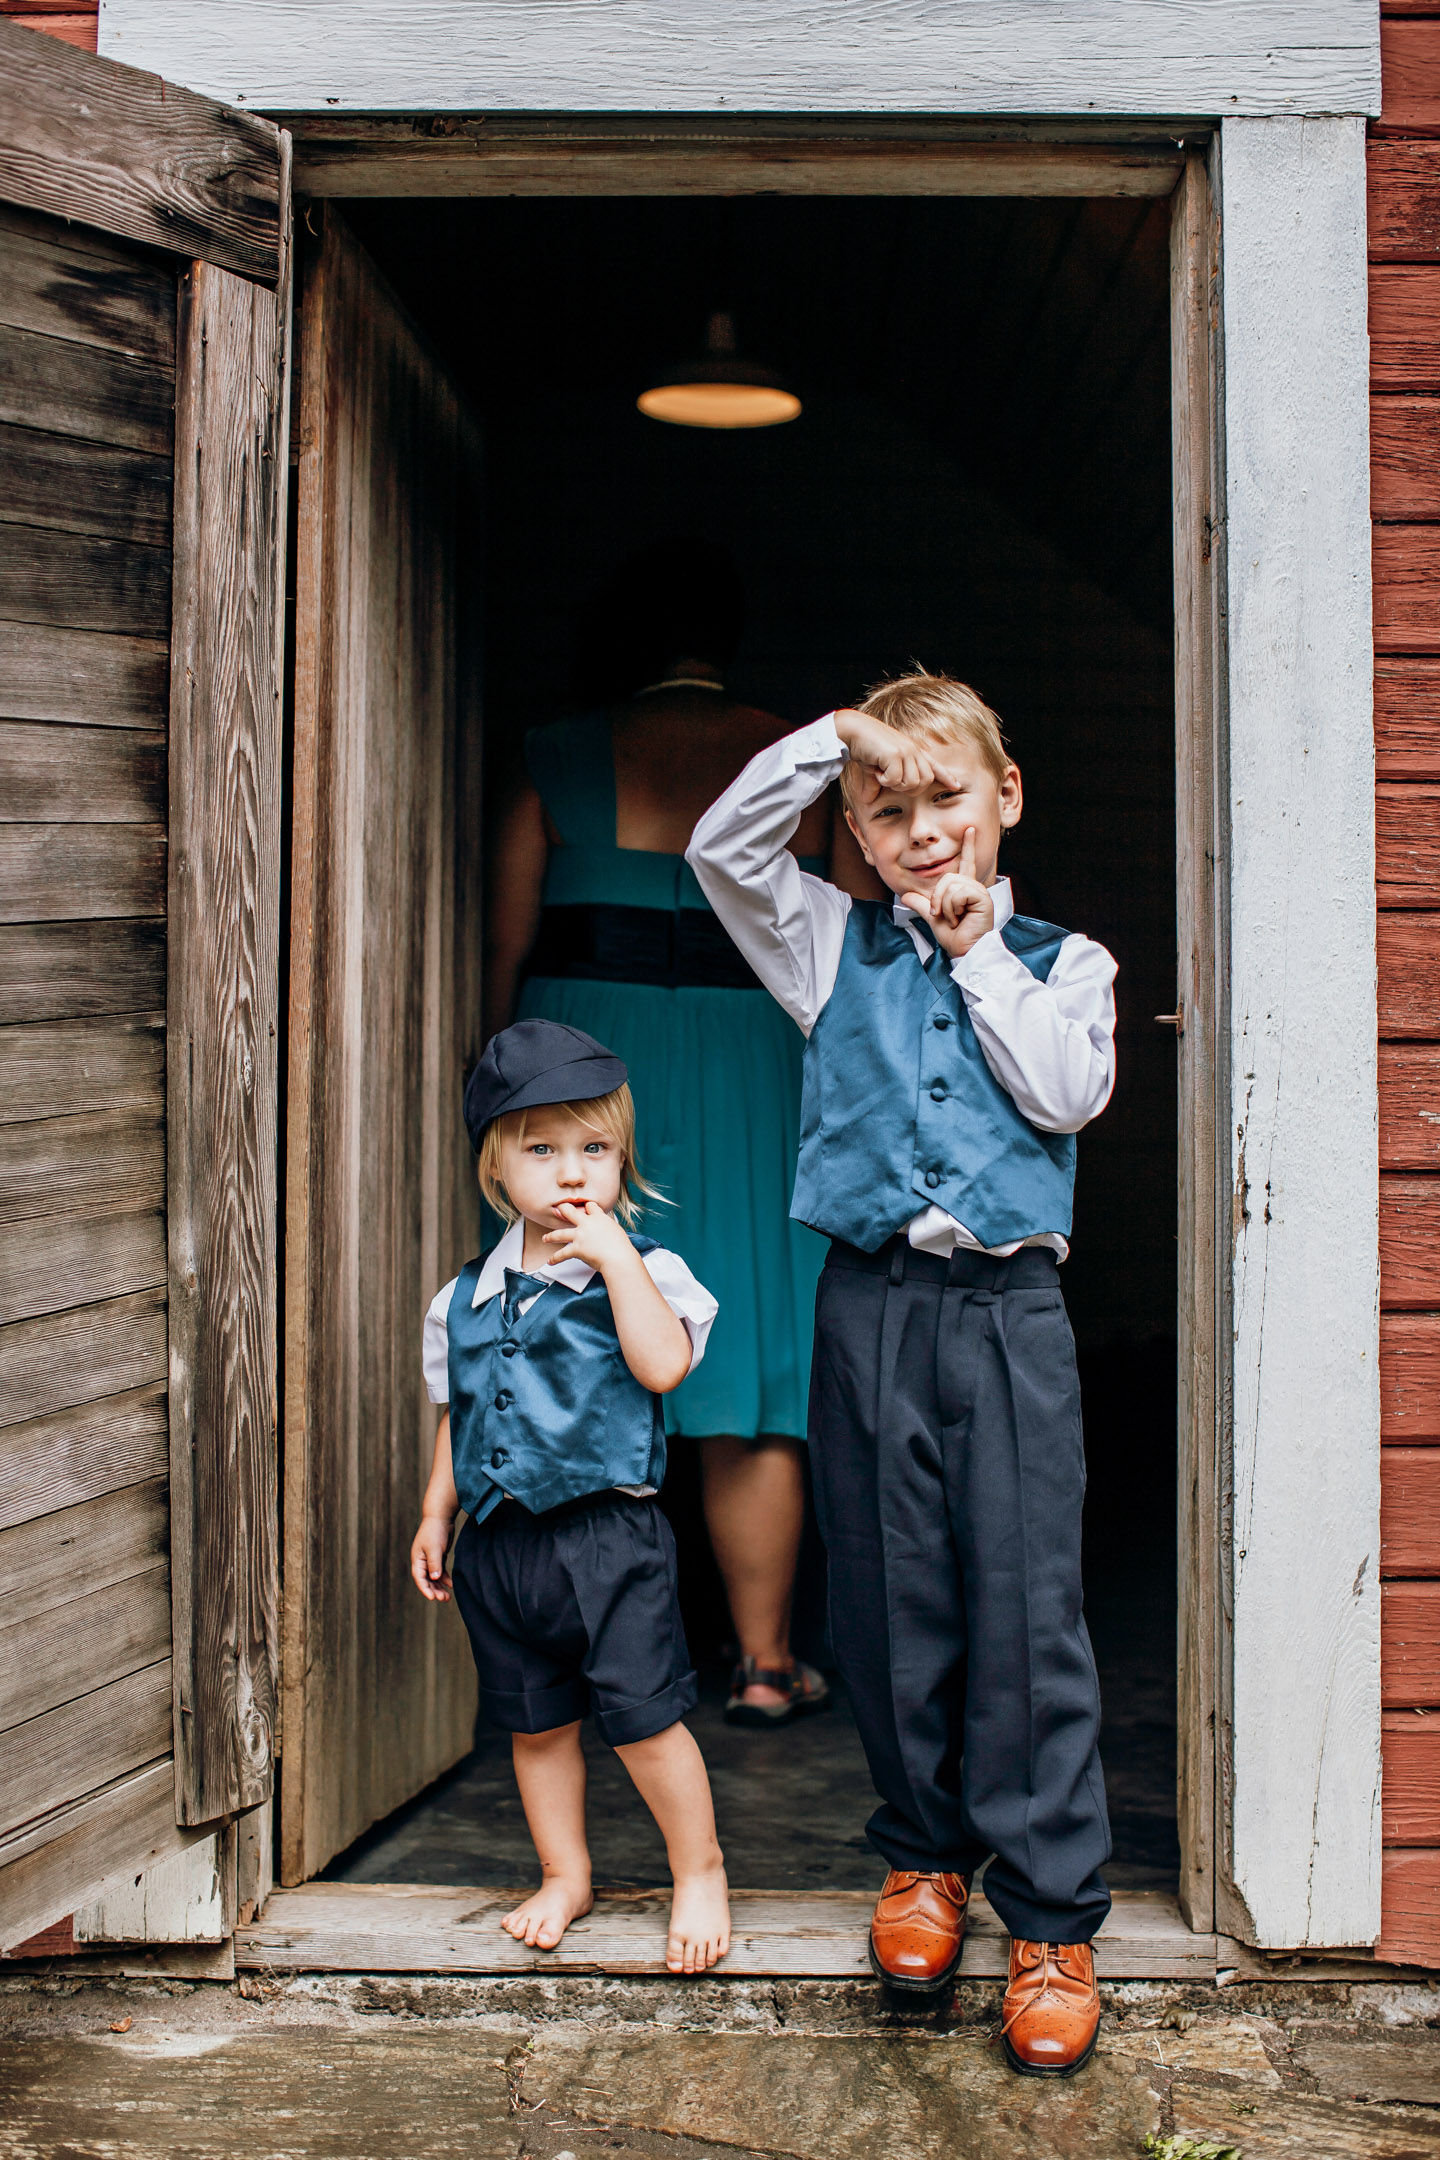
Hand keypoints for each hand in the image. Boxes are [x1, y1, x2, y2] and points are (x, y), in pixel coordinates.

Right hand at [411, 1515, 454, 1601]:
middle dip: (434, 1590)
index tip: (432, 1598)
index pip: (419, 1578)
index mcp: (417, 1559)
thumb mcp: (434, 1548)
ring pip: (434, 1577)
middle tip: (444, 1599)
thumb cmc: (435, 1531)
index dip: (425, 1589)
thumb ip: (434, 1563)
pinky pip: (441, 1571)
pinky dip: (445, 1578)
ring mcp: (430, 1559)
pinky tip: (452, 1585)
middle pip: (427, 1580)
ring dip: (440, 1587)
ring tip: (447, 1597)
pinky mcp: (439, 1556)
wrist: (441, 1516)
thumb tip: (434, 1578)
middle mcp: (422, 1561)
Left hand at [542, 1199, 634, 1274]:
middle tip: (558, 1209)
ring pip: (560, 1233)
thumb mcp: (616, 1231)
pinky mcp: (576, 1248)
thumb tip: (604, 1232)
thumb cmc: (621, 1247)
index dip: (587, 1207)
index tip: (585, 1207)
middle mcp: (587, 1224)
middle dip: (563, 1209)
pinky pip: (562, 1254)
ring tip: (546, 1238)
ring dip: (551, 1236)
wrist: (618, 1257)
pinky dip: (555, 1258)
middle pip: (570, 1212)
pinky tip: (551, 1261)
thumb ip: (607, 1228)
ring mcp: (580, 1235)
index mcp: (599, 1218)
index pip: (591, 1206)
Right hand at [832, 709, 955, 804]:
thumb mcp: (873, 768)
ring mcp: (906, 751)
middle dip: (909, 788)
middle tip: (890, 781)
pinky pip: (896, 779)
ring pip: (912, 782)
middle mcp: (913, 750)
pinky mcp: (896, 754)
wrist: (853, 730)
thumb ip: (876, 784)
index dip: (946, 777)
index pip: (934, 766)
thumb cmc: (863, 747)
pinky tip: (877, 769)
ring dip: (895, 784)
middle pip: (925, 781)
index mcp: (912, 752)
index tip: (957, 786)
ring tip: (882, 773)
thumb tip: (867, 800)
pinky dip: (884, 780)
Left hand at [902, 827, 994, 958]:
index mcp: (965, 890)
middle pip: (948, 877)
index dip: (968, 846)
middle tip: (942, 915)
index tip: (969, 829)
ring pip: (951, 885)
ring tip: (954, 918)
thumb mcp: (933, 919)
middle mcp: (973, 887)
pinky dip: (953, 907)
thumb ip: (921, 905)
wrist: (963, 950)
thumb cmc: (954, 937)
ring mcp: (979, 892)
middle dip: (937, 898)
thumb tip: (905, 896)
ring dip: (945, 906)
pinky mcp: (983, 898)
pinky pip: (958, 893)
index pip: (965, 863)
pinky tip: (961, 917)